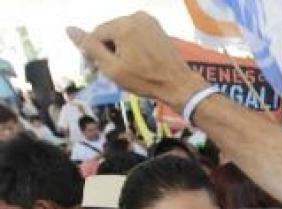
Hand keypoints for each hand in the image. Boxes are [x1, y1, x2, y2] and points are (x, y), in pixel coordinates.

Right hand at [66, 12, 207, 110]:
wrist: (178, 84)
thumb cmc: (144, 80)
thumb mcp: (112, 68)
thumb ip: (90, 47)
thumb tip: (69, 29)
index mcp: (123, 25)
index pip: (96, 35)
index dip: (92, 53)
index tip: (95, 69)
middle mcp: (135, 16)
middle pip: (109, 32)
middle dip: (107, 49)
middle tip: (112, 70)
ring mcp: (148, 20)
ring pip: (122, 32)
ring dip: (119, 47)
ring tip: (125, 66)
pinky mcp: (157, 27)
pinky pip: (135, 33)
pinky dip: (132, 44)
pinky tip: (136, 60)